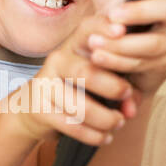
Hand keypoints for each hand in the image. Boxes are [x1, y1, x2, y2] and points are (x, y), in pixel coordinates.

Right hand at [7, 2, 139, 146]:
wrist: (33, 108)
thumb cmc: (76, 89)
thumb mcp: (98, 79)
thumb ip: (122, 88)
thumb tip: (132, 109)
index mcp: (74, 45)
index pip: (87, 29)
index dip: (104, 28)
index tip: (122, 32)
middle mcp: (57, 60)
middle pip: (85, 72)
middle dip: (111, 86)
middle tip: (127, 95)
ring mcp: (46, 85)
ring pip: (79, 106)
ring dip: (105, 118)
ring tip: (119, 123)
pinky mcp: (40, 109)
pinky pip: (71, 125)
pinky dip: (93, 135)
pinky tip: (105, 137)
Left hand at [67, 0, 165, 95]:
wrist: (117, 59)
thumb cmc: (119, 22)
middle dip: (140, 12)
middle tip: (113, 15)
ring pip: (153, 43)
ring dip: (122, 43)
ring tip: (94, 41)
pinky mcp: (165, 65)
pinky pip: (143, 62)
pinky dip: (118, 60)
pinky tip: (99, 57)